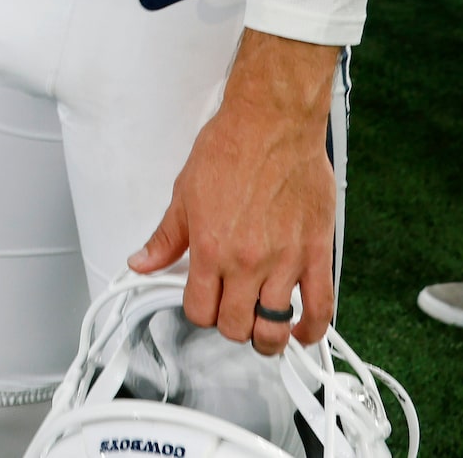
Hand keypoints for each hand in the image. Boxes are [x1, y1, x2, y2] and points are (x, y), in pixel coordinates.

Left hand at [129, 31, 339, 353]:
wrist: (271, 124)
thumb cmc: (230, 149)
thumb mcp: (183, 193)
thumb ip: (165, 236)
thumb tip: (141, 262)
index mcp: (210, 248)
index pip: (199, 309)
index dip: (198, 312)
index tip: (203, 303)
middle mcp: (246, 262)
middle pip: (235, 325)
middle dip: (230, 326)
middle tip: (231, 313)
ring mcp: (284, 261)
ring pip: (274, 326)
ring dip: (266, 336)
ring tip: (262, 332)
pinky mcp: (315, 252)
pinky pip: (320, 306)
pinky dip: (311, 328)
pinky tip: (301, 331)